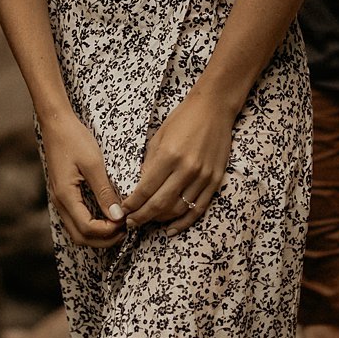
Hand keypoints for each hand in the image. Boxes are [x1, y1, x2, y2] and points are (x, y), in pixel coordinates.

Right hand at [40, 111, 125, 247]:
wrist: (56, 122)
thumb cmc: (74, 138)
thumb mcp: (93, 163)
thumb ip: (104, 192)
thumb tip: (117, 216)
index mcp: (65, 196)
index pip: (87, 228)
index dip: (107, 231)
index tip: (125, 222)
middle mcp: (59, 202)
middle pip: (80, 236)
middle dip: (103, 239)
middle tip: (124, 230)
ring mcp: (59, 199)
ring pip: (76, 230)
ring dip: (97, 234)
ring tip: (117, 225)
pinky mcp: (63, 194)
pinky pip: (75, 219)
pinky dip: (91, 225)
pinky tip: (106, 216)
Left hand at [120, 92, 234, 234]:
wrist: (213, 108)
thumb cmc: (182, 119)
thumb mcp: (159, 137)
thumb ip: (150, 164)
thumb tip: (140, 189)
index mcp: (168, 156)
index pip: (145, 190)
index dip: (132, 205)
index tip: (123, 211)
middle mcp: (186, 169)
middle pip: (159, 204)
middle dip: (141, 217)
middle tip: (130, 223)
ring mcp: (203, 177)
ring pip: (178, 209)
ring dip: (160, 220)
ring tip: (148, 222)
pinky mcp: (215, 180)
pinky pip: (198, 208)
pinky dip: (184, 222)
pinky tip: (171, 229)